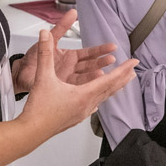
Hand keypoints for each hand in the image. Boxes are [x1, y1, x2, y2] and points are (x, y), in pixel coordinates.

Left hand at [12, 9, 117, 91]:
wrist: (20, 74)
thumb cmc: (32, 58)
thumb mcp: (49, 39)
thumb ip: (62, 27)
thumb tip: (73, 12)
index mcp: (71, 57)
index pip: (89, 53)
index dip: (101, 50)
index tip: (112, 47)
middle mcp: (72, 69)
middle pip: (90, 65)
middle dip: (101, 62)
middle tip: (111, 59)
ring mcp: (68, 80)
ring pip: (85, 78)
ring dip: (95, 75)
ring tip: (104, 73)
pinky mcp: (62, 90)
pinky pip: (75, 88)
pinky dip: (84, 87)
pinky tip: (91, 86)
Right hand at [16, 29, 136, 137]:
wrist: (31, 132)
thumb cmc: (38, 108)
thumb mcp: (43, 77)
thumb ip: (45, 53)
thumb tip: (44, 33)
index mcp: (83, 94)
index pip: (109, 78)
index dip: (123, 69)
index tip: (134, 62)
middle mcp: (87, 105)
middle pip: (110, 89)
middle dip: (122, 77)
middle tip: (133, 70)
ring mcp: (82, 113)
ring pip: (103, 98)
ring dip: (113, 88)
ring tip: (121, 82)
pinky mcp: (75, 118)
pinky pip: (93, 106)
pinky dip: (99, 98)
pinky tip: (98, 102)